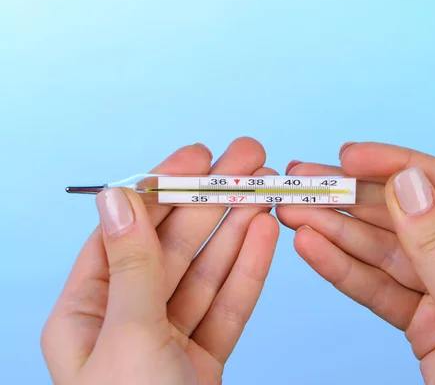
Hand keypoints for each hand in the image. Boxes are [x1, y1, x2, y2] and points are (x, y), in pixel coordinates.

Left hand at [42, 137, 278, 384]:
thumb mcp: (127, 340)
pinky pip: (229, 304)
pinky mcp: (204, 358)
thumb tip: (120, 196)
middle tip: (248, 161)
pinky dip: (249, 269)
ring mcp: (168, 339)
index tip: (197, 157)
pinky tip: (265, 235)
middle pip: (175, 244)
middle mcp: (126, 320)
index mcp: (87, 312)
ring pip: (208, 270)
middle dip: (213, 199)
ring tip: (266, 190)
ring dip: (237, 228)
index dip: (163, 186)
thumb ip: (133, 266)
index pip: (127, 229)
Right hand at [277, 142, 434, 384]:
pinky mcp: (424, 317)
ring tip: (293, 213)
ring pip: (386, 251)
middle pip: (409, 217)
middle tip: (306, 184)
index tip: (349, 157)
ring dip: (338, 232)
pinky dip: (344, 269)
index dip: (395, 167)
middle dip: (354, 201)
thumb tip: (407, 182)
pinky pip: (379, 286)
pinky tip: (313, 249)